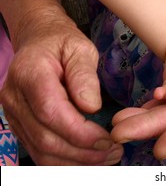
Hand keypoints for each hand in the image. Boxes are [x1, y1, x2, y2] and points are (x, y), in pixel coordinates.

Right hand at [0, 20, 122, 164]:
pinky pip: (40, 151)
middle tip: (114, 152)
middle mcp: (15, 98)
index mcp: (30, 74)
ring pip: (42, 151)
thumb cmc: (62, 43)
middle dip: (83, 152)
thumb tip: (91, 106)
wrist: (38, 41)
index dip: (79, 132)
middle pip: (46, 137)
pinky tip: (89, 160)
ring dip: (76, 162)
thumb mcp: (81, 48)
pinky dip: (65, 162)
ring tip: (108, 158)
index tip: (107, 139)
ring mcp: (14, 115)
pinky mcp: (20, 125)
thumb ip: (85, 75)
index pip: (51, 112)